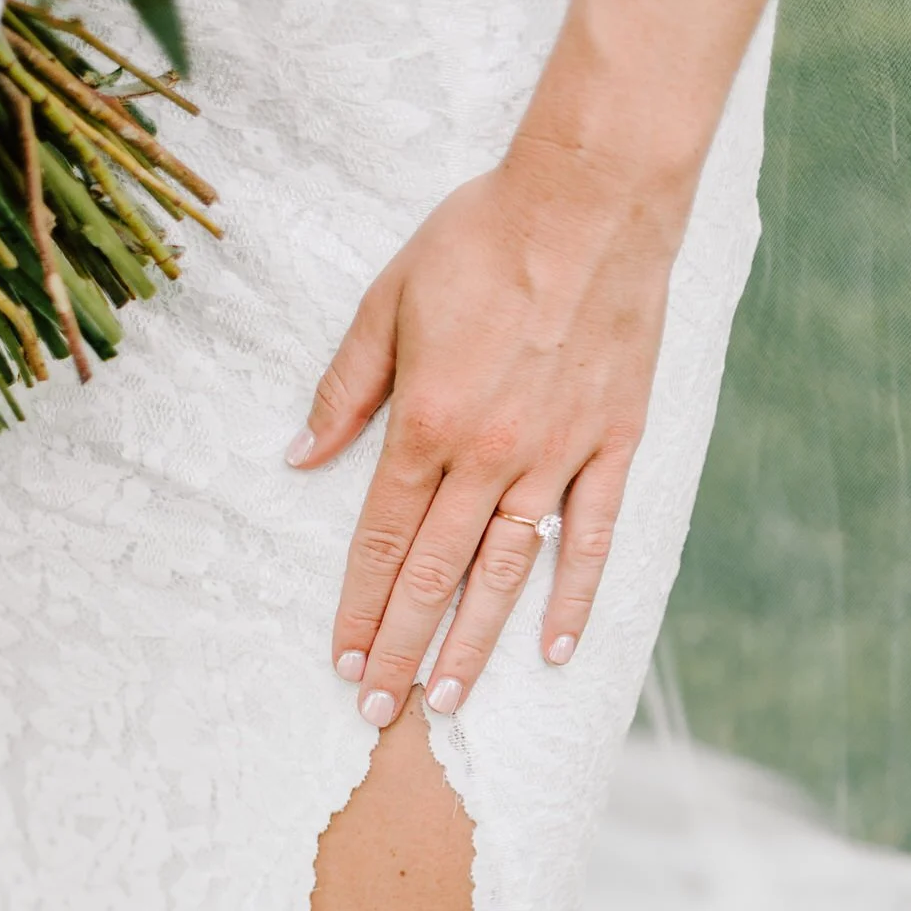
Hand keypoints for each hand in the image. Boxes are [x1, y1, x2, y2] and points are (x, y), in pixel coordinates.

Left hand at [285, 155, 680, 723]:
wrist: (591, 197)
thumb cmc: (483, 236)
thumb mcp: (389, 299)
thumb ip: (345, 388)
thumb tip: (300, 456)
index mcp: (425, 424)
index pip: (383, 542)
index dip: (361, 610)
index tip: (345, 663)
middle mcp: (489, 457)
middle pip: (436, 576)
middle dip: (403, 650)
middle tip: (380, 712)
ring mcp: (555, 458)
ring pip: (506, 574)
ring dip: (474, 645)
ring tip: (448, 701)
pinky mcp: (611, 446)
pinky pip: (592, 540)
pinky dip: (574, 599)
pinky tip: (555, 651)